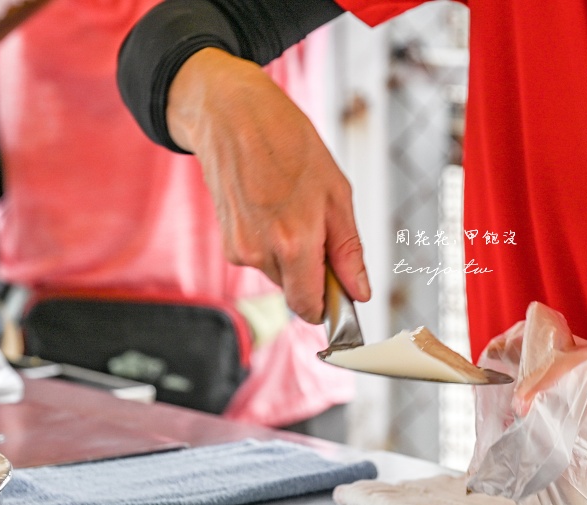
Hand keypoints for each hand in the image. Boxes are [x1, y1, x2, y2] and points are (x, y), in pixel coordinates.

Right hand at [166, 48, 369, 322]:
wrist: (231, 115)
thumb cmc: (288, 143)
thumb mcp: (336, 193)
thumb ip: (348, 250)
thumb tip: (359, 291)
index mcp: (293, 243)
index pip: (310, 307)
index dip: (329, 305)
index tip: (341, 294)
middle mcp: (261, 253)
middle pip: (295, 291)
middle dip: (312, 272)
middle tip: (319, 227)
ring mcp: (239, 249)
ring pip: (278, 274)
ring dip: (292, 255)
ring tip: (292, 207)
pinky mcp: (227, 242)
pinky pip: (260, 257)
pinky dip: (271, 242)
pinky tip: (272, 206)